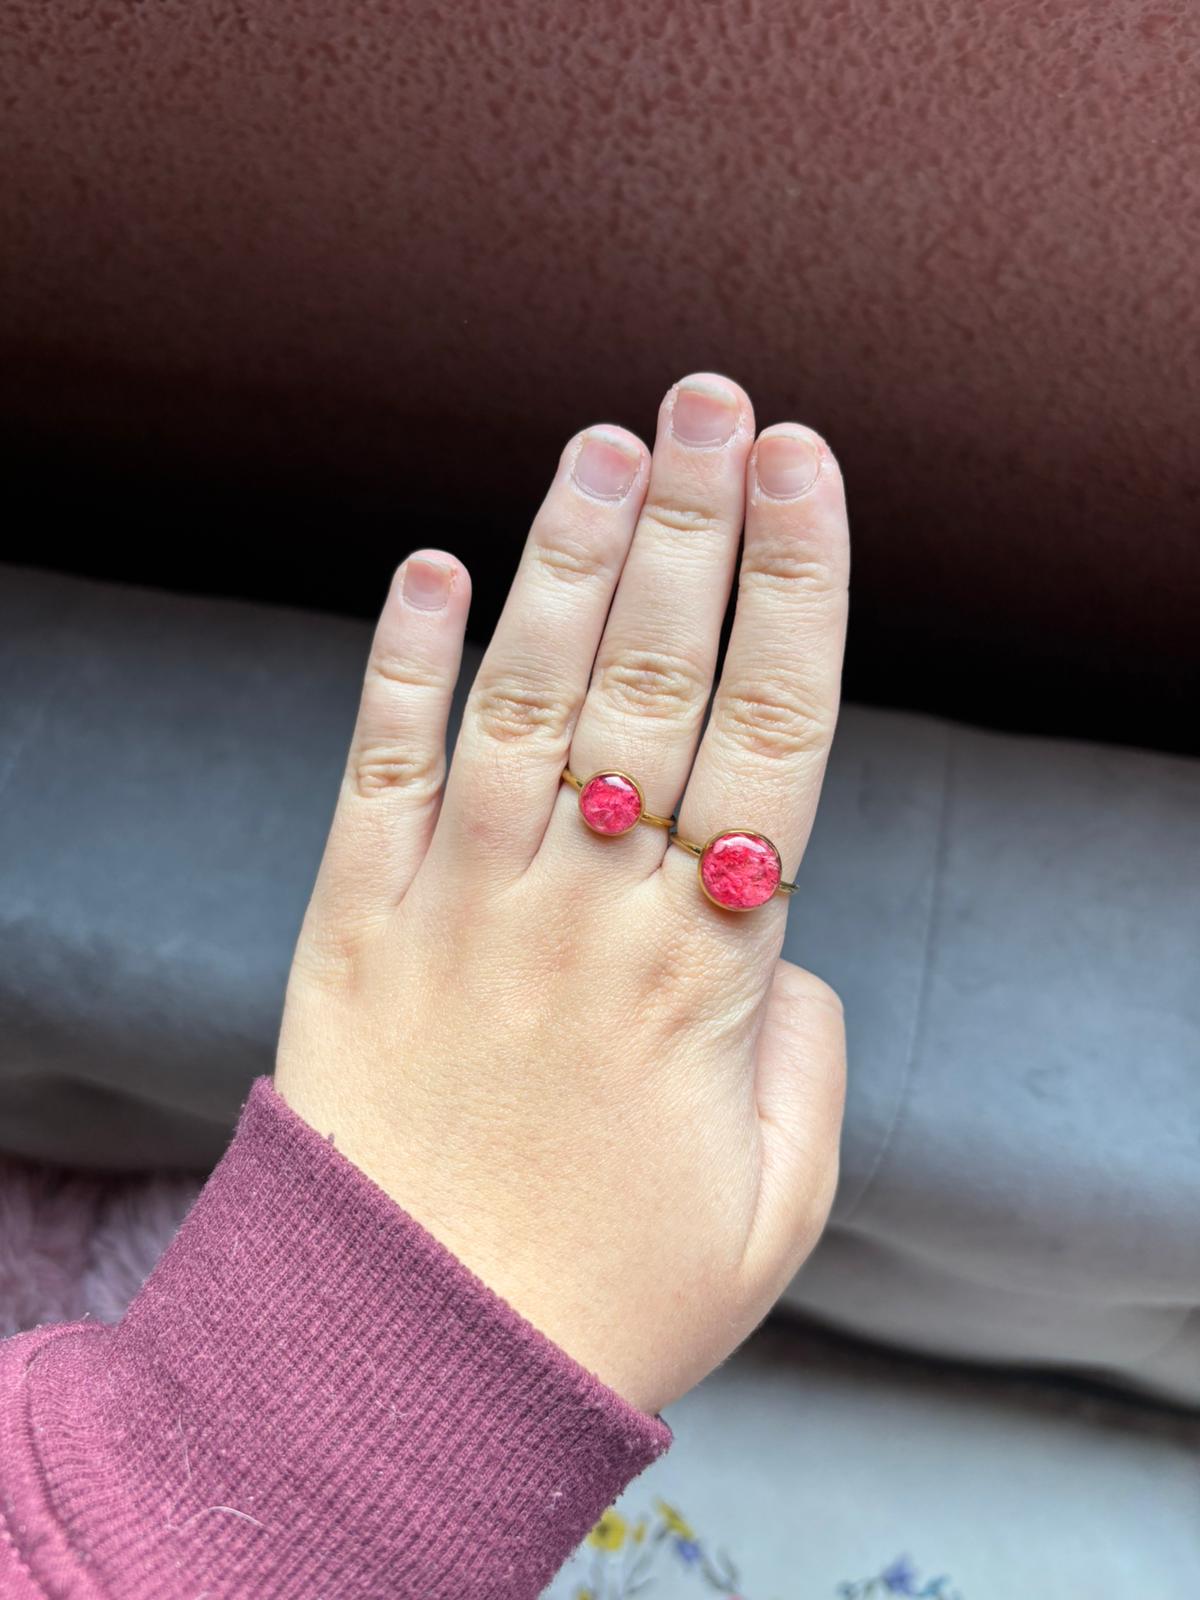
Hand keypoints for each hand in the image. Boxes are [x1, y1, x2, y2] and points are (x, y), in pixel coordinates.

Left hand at [275, 373, 848, 1414]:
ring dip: (570, 558)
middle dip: (697, 524)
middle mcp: (587, 906)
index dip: (798, 586)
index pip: (776, 729)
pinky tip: (435, 568)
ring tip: (609, 443)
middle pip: (658, 674)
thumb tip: (761, 942)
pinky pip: (379, 767)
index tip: (806, 471)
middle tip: (714, 401)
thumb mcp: (780, 1197)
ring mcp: (463, 902)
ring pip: (528, 695)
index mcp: (708, 966)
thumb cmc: (611, 1288)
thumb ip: (798, 1045)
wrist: (414, 1358)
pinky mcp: (353, 920)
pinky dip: (404, 661)